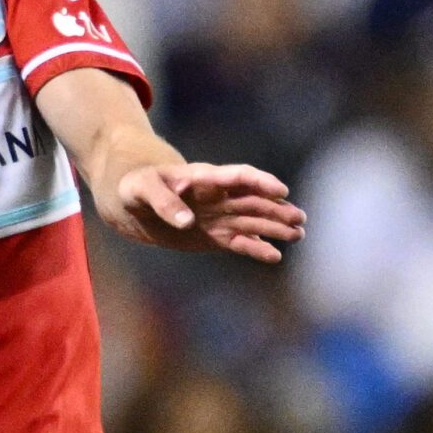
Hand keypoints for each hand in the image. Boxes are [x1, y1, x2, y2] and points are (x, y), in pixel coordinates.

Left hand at [96, 161, 303, 262]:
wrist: (133, 203)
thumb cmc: (137, 186)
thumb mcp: (142, 189)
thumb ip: (163, 202)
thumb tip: (185, 221)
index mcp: (205, 178)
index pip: (239, 176)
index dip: (260, 182)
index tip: (280, 191)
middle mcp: (219, 197)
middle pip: (254, 201)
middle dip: (277, 209)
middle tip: (299, 219)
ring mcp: (219, 217)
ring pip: (253, 222)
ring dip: (275, 228)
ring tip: (298, 235)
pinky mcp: (215, 237)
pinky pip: (240, 243)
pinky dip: (256, 249)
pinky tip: (275, 256)